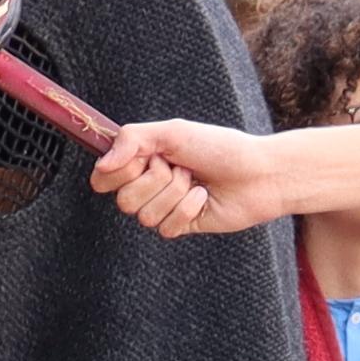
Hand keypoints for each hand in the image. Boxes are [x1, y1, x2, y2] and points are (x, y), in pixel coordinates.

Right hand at [90, 118, 276, 236]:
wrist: (258, 173)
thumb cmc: (219, 147)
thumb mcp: (173, 132)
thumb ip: (132, 139)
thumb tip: (101, 165)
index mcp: (141, 161)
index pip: (102, 178)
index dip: (120, 172)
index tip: (145, 158)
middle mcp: (147, 185)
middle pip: (123, 200)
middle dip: (156, 181)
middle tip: (180, 167)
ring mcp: (163, 208)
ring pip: (144, 216)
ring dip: (176, 193)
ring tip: (195, 180)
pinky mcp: (180, 226)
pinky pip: (166, 227)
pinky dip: (188, 209)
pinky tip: (204, 198)